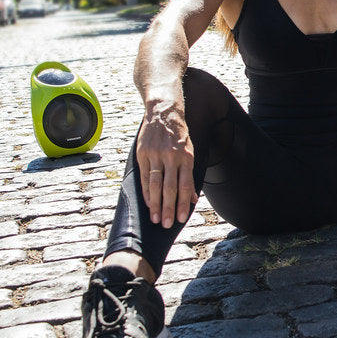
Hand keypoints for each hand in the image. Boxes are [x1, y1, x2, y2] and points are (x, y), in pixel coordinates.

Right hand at [136, 109, 197, 227]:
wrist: (163, 113)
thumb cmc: (179, 136)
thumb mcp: (190, 151)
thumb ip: (190, 175)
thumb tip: (193, 198)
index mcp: (186, 157)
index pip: (185, 185)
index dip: (183, 203)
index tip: (182, 218)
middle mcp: (171, 157)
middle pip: (169, 187)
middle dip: (168, 208)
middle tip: (167, 224)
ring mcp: (156, 155)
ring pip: (155, 184)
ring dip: (155, 204)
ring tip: (156, 218)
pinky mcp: (143, 153)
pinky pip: (144, 176)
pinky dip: (146, 192)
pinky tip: (148, 203)